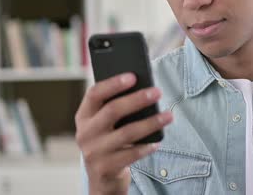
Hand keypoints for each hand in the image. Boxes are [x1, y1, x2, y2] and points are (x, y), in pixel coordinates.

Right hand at [75, 73, 172, 194]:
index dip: (113, 84)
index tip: (133, 76)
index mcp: (84, 116)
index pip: (94, 94)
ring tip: (168, 115)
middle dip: (137, 99)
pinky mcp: (105, 168)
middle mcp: (85, 133)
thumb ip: (115, 107)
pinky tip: (158, 142)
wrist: (102, 176)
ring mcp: (94, 152)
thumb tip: (144, 89)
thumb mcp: (105, 124)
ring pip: (126, 133)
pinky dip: (146, 147)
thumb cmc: (109, 140)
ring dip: (150, 123)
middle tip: (157, 92)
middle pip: (112, 110)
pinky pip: (131, 155)